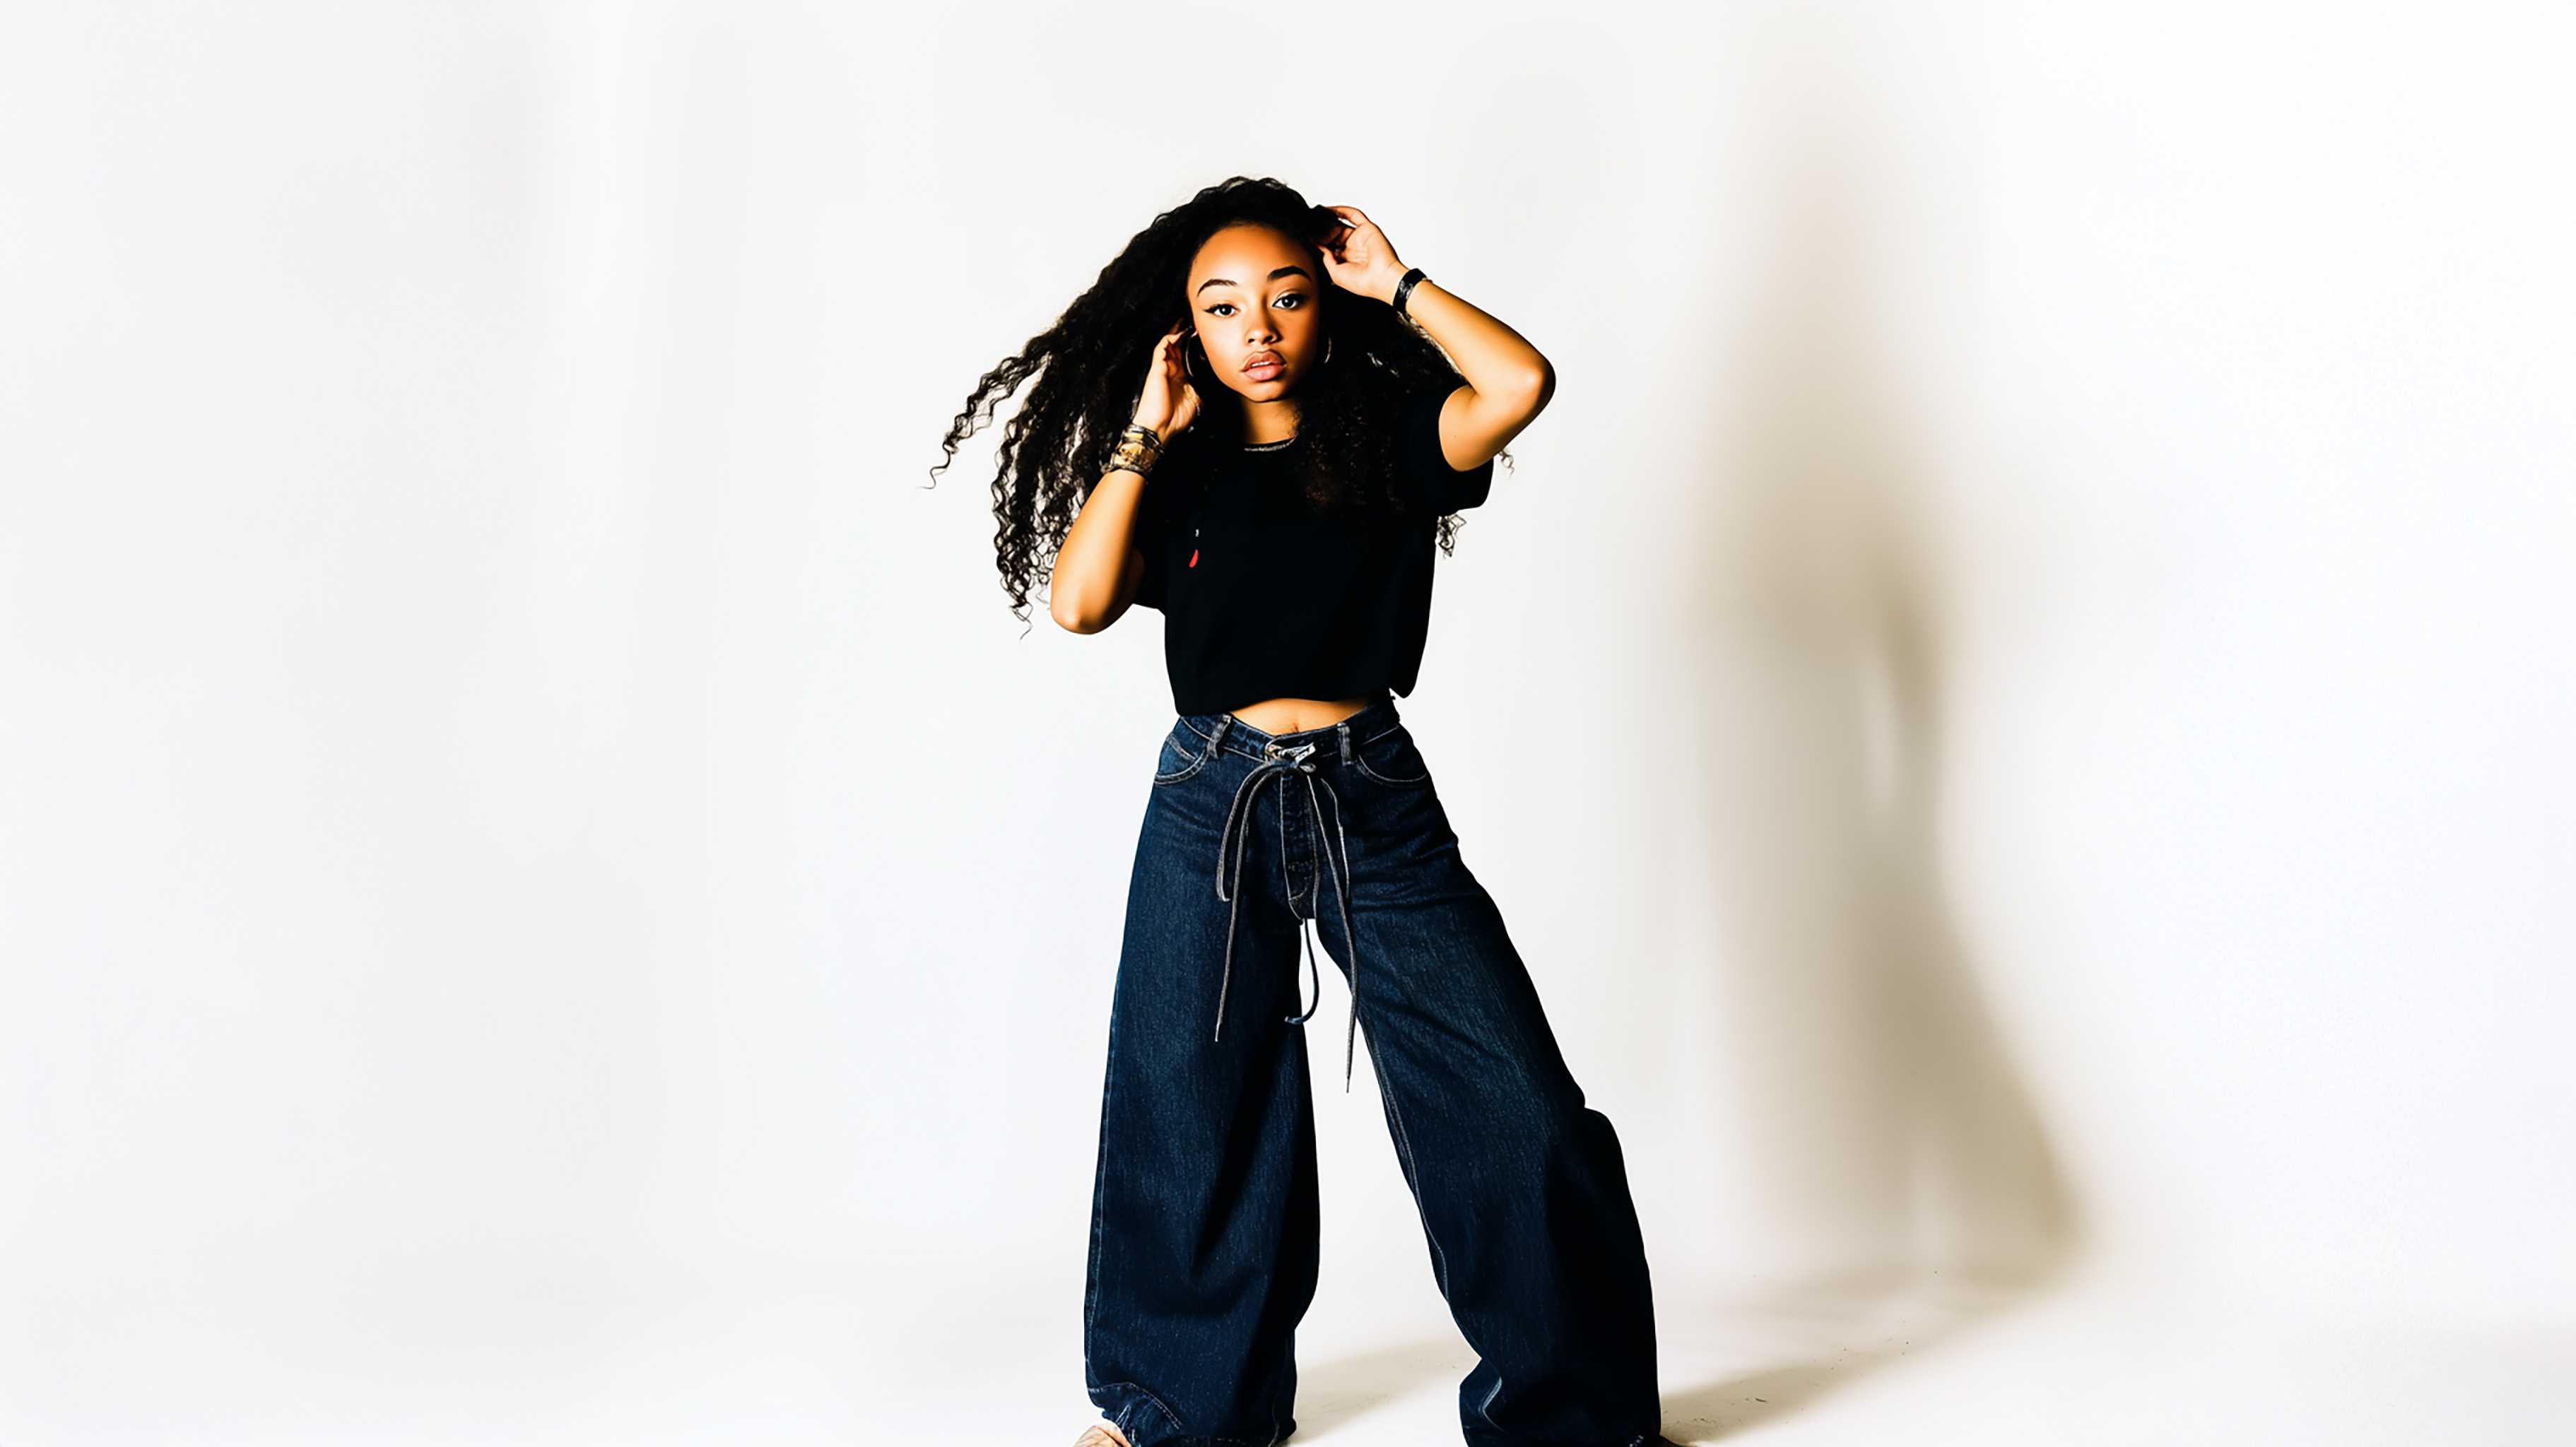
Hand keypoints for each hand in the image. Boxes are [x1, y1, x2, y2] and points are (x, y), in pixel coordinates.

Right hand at [1132, 320, 1201, 438]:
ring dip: (1176, 333)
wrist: (1160, 427)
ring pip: (1168, 345)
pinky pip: (1160, 350)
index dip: (1192, 345)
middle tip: (1194, 322)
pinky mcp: (1156, 369)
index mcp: (1179, 377)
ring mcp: (1162, 369)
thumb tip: (1212, 381)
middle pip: (1176, 347)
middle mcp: (1170, 371)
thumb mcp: (1195, 401)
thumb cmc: (1174, 418)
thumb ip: (1201, 388)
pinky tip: (1176, 334)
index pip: (1185, 355)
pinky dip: (1168, 340)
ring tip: (1185, 322)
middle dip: (1184, 334)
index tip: (1202, 337)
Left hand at [1317, 205, 1407, 304]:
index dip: (1319, 241)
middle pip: (1334, 234)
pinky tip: (1330, 210)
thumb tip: (1321, 248)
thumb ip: (1327, 260)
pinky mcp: (1368, 228)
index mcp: (1347, 260)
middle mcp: (1353, 248)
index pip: (1330, 246)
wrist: (1382, 278)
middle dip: (1322, 231)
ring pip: (1342, 223)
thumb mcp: (1336, 274)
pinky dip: (1342, 210)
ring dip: (1329, 221)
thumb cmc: (1364, 282)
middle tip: (1311, 228)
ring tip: (1317, 218)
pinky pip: (1354, 215)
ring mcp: (1360, 237)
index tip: (1308, 237)